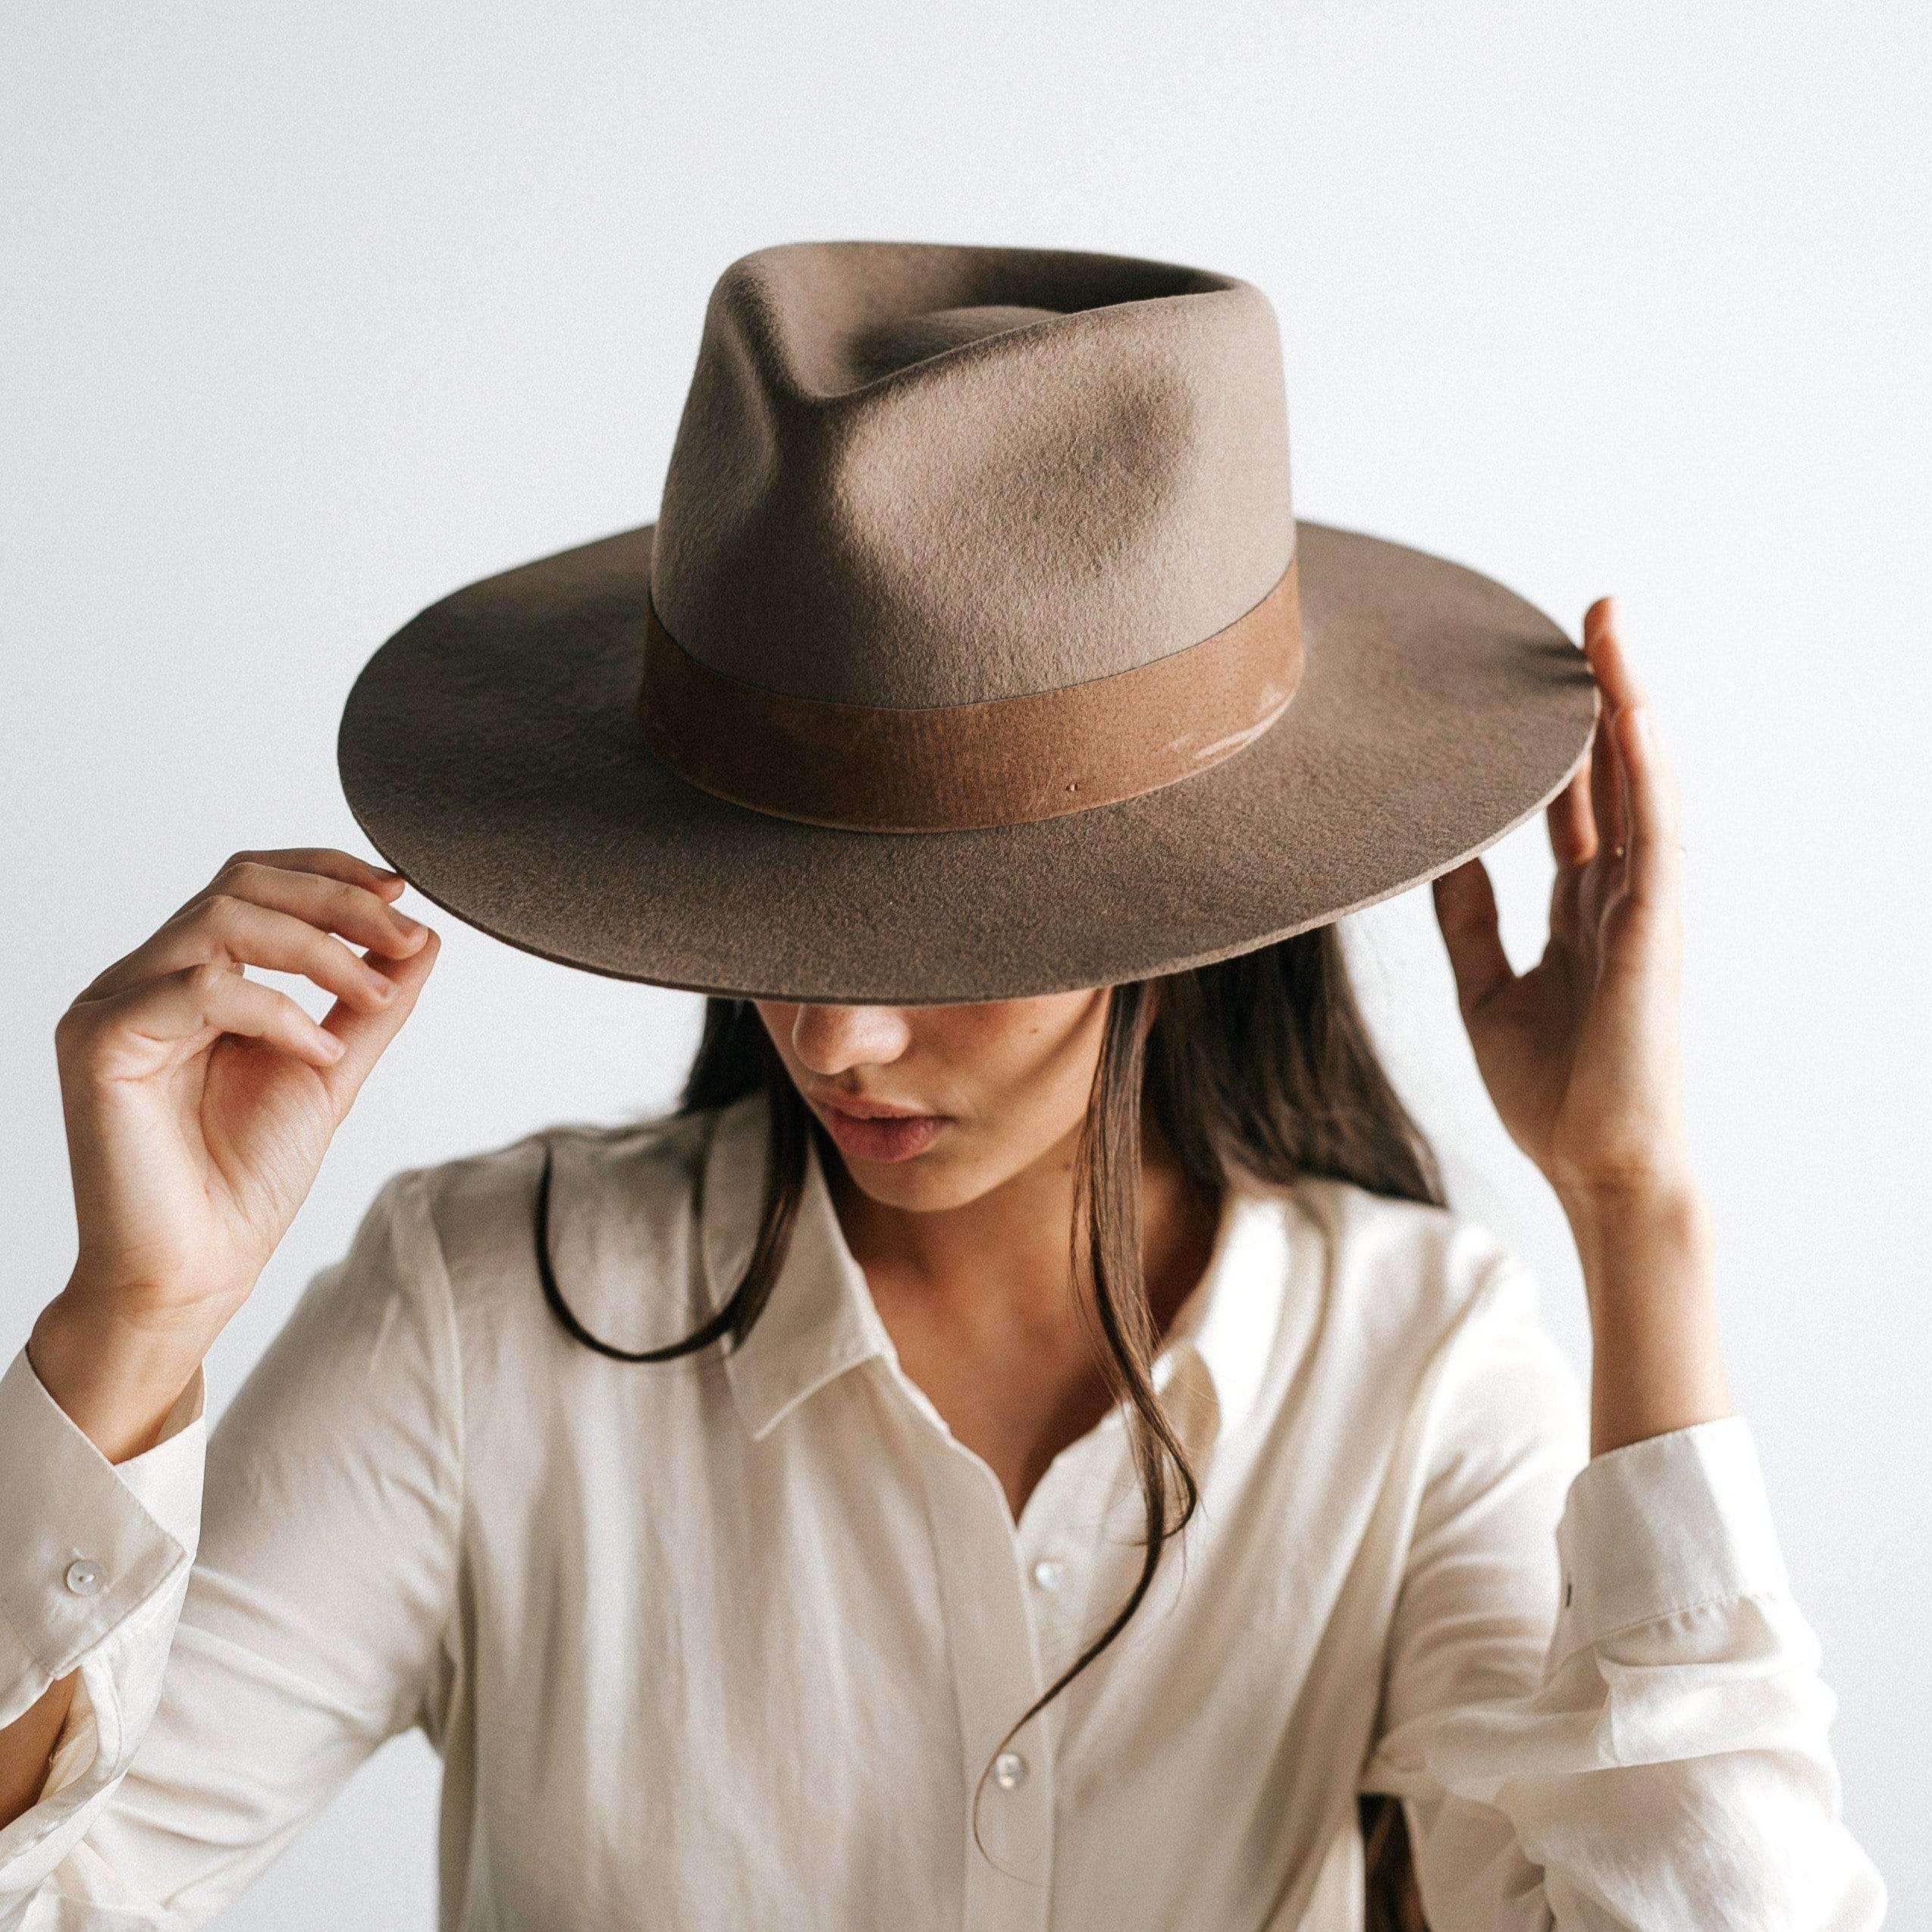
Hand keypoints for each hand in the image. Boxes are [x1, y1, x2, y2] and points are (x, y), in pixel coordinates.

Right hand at [31, 849, 437, 1457]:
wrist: (200, 1270)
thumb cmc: (246, 1179)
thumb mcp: (331, 1070)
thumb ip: (370, 1004)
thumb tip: (423, 938)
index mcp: (186, 977)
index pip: (251, 882)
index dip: (329, 873)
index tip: (403, 895)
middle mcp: (141, 980)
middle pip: (241, 885)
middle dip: (339, 901)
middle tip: (406, 936)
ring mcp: (114, 1007)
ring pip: (222, 919)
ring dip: (321, 948)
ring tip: (376, 996)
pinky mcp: (101, 1044)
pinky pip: (201, 988)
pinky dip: (279, 1012)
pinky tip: (319, 1054)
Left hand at [1432, 597, 1688, 1212]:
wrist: (1590, 1167)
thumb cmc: (1550, 1092)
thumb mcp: (1484, 990)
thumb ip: (1469, 921)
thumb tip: (1438, 856)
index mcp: (1581, 911)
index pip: (1573, 805)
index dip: (1556, 743)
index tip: (1528, 681)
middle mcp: (1619, 895)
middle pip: (1611, 774)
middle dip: (1598, 695)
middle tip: (1579, 618)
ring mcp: (1645, 907)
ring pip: (1641, 782)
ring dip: (1628, 701)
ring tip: (1606, 625)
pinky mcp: (1658, 928)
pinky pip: (1656, 832)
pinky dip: (1646, 769)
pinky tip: (1630, 710)